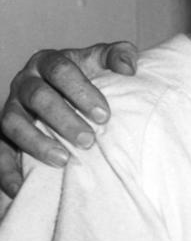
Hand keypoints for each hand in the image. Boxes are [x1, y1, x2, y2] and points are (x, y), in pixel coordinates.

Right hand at [0, 42, 137, 196]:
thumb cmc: (89, 77)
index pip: (61, 70)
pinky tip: (20, 186)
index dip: (81, 91)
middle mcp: (25, 83)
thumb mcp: (102, 61)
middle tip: (89, 140)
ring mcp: (11, 108)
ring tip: (63, 160)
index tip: (105, 115)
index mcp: (48, 62)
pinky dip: (6, 170)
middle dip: (63, 119)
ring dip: (36, 142)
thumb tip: (128, 68)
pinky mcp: (3, 134)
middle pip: (38, 97)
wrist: (67, 94)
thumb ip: (118, 55)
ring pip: (13, 123)